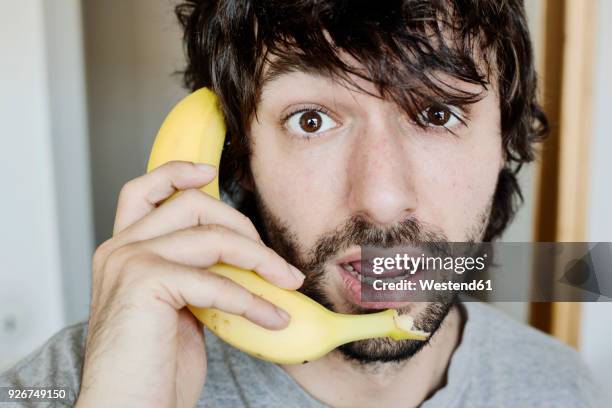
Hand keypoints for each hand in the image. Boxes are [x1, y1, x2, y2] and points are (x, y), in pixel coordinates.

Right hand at [75, 161, 303, 407]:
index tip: (209, 171)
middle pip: (192, 204)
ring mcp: (129, 262)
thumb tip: (243, 260)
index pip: (142, 189)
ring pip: (212, 236)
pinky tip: (272, 319)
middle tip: (273, 262)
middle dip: (243, 227)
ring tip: (287, 284)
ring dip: (260, 260)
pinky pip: (217, 280)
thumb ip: (195, 274)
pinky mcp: (145, 283)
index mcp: (124, 249)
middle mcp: (120, 248)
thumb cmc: (153, 365)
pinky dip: (253, 300)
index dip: (177, 172)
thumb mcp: (177, 307)